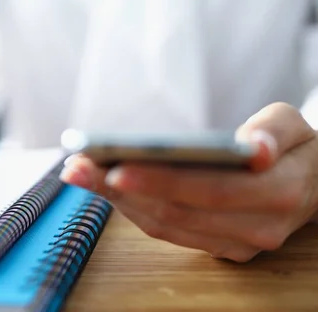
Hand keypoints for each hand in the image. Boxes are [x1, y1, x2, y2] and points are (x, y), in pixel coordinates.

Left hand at [60, 102, 317, 261]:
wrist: (311, 185)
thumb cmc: (295, 148)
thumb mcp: (294, 125)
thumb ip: (275, 131)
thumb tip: (255, 148)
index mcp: (280, 193)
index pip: (212, 190)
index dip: (162, 181)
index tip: (117, 167)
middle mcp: (257, 228)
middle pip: (177, 211)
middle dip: (121, 190)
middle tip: (78, 166)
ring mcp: (235, 243)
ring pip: (164, 224)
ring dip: (116, 200)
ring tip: (78, 172)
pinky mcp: (216, 246)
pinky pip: (166, 230)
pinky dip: (130, 208)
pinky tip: (102, 186)